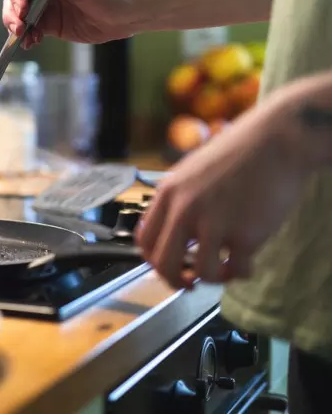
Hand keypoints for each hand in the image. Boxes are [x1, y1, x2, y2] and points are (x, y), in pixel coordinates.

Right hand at [2, 0, 139, 48]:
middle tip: (20, 28)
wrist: (127, 15)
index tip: (23, 8)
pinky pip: (30, 30)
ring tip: (26, 38)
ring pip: (17, 15)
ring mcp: (45, 5)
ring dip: (16, 27)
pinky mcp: (50, 24)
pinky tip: (32, 42)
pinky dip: (26, 37)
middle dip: (12, 13)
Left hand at [135, 98, 310, 288]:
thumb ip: (179, 199)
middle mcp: (185, 209)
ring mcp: (214, 222)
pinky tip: (248, 264)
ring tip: (226, 269)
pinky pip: (236, 270)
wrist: (277, 139)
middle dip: (176, 280)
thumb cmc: (239, 153)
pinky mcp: (245, 233)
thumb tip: (172, 232)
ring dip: (214, 278)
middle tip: (191, 283)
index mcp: (169, 193)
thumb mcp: (192, 171)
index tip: (169, 266)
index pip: (144, 241)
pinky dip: (242, 273)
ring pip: (201, 273)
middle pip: (164, 263)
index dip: (154, 261)